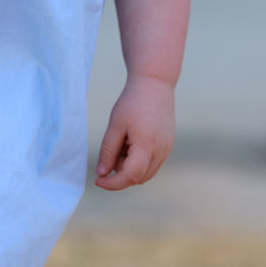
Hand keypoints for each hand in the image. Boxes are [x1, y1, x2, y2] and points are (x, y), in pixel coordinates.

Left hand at [95, 75, 175, 190]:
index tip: (97, 180)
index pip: (130, 176)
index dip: (113, 183)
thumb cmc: (132, 101)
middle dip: (121, 173)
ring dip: (130, 167)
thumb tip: (102, 173)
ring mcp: (167, 149)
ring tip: (122, 143)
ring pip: (146, 172)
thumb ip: (108, 151)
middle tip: (111, 152)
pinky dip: (139, 160)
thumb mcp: (115, 125)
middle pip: (139, 178)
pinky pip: (153, 163)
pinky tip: (131, 141)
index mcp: (147, 145)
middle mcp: (161, 151)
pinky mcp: (168, 145)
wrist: (154, 83)